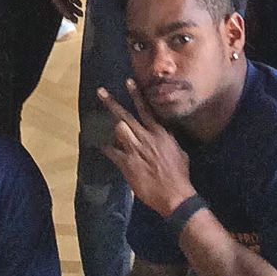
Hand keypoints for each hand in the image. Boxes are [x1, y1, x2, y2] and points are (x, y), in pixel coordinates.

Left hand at [97, 80, 196, 218]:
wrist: (174, 194)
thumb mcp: (178, 151)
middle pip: (125, 116)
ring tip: (97, 118)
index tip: (128, 81)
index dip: (136, 94)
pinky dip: (104, 147)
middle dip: (111, 103)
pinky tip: (96, 142)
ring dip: (109, 125)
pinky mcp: (127, 164)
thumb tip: (164, 132)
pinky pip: (112, 151)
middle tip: (100, 92)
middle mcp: (145, 137)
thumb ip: (168, 139)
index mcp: (159, 133)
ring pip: (117, 130)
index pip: (145, 109)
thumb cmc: (179, 173)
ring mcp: (135, 150)